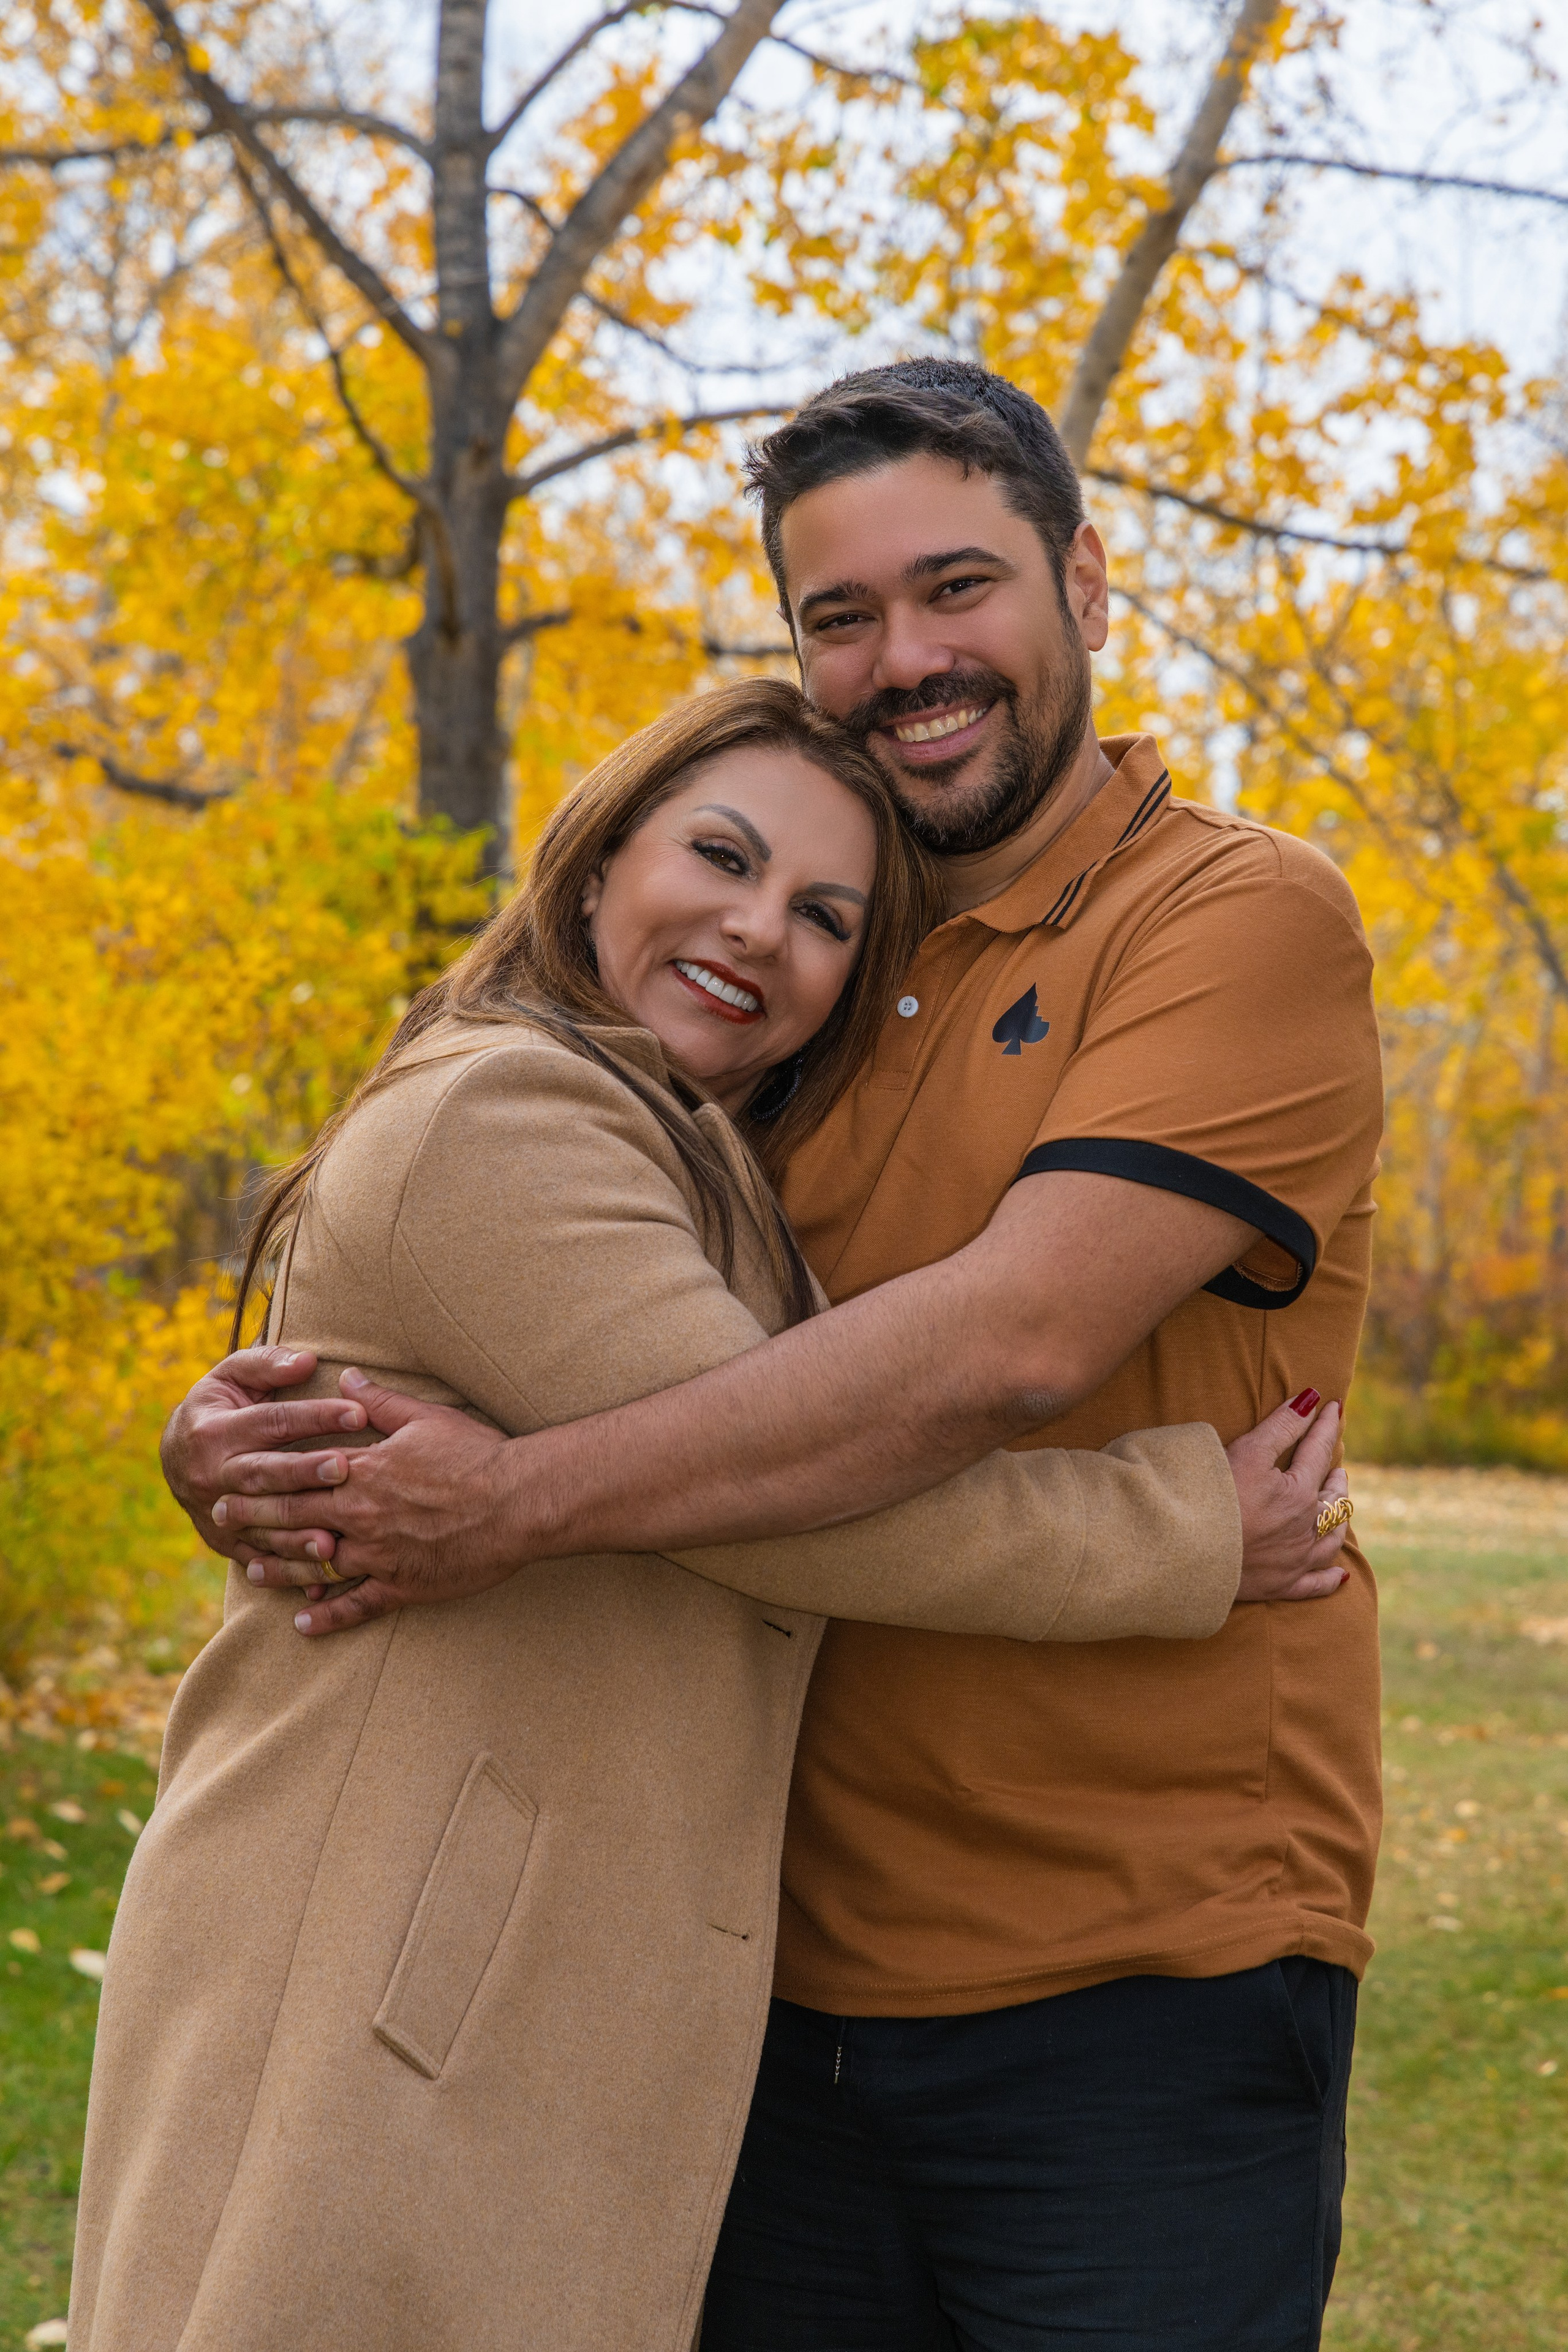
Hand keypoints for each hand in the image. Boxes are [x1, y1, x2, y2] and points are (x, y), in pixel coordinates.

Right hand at [160, 1346, 367, 1558]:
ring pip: (258, 1525)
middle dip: (304, 1473)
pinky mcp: (224, 1542)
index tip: (359, 1412)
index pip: (272, 1422)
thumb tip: (307, 1360)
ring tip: (333, 1540)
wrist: (174, 1456)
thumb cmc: (216, 1406)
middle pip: (263, 1474)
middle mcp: (211, 1474)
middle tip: (345, 1468)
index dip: (315, 1416)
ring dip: (295, 1535)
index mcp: (215, 1430)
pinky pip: (257, 1558)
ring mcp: (215, 1513)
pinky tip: (320, 1577)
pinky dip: (287, 1572)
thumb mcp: (231, 1376)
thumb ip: (267, 1364)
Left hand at [215, 1371, 524, 1633]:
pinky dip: (328, 1616)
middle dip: (253, 1518)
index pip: (298, 1474)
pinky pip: (356, 1606)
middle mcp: (362, 1516)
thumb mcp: (426, 1418)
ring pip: (316, 1566)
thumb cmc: (476, 1455)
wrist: (518, 1502)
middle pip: (294, 1520)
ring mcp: (379, 1556)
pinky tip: (305, 1622)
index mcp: (364, 1473)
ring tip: (252, 1571)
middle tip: (220, 1517)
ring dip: (280, 1570)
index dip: (260, 1477)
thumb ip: (381, 1401)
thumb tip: (349, 1374)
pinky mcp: (401, 1586)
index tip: (231, 1475)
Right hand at [1228, 1391, 1352, 1604]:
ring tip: (1341, 1508)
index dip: (1326, 1426)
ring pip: (1331, 1539)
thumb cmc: (1213, 1496)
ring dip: (1339, 1521)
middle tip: (1338, 1468)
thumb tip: (1311, 1400)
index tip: (1333, 1407)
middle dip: (1336, 1479)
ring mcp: (1295, 1560)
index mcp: (1299, 1492)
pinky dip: (1330, 1578)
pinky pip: (1315, 1584)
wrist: (1186, 1552)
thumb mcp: (1247, 1452)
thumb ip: (1282, 1425)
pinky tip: (1341, 1575)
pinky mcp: (1280, 1586)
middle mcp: (1305, 1527)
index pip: (1318, 1451)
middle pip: (1332, 1499)